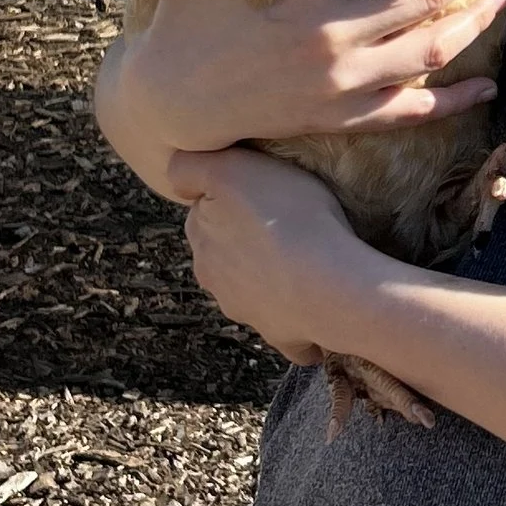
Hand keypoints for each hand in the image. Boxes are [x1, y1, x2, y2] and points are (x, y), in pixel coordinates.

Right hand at [94, 0, 505, 201]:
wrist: (174, 99)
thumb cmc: (191, 21)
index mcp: (313, 3)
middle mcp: (337, 47)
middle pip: (428, 12)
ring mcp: (343, 88)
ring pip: (427, 60)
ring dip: (471, 29)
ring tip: (501, 1)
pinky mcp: (340, 119)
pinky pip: (409, 113)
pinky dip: (451, 102)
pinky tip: (484, 89)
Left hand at [182, 149, 367, 363]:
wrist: (328, 282)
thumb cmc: (287, 218)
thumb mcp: (231, 168)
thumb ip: (191, 167)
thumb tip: (177, 175)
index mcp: (203, 238)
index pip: (206, 212)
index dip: (233, 198)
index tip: (263, 193)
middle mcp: (216, 279)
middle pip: (227, 254)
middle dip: (248, 244)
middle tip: (287, 223)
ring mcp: (248, 312)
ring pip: (255, 292)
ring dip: (272, 280)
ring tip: (308, 262)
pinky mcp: (282, 338)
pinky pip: (290, 332)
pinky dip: (300, 325)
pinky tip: (319, 309)